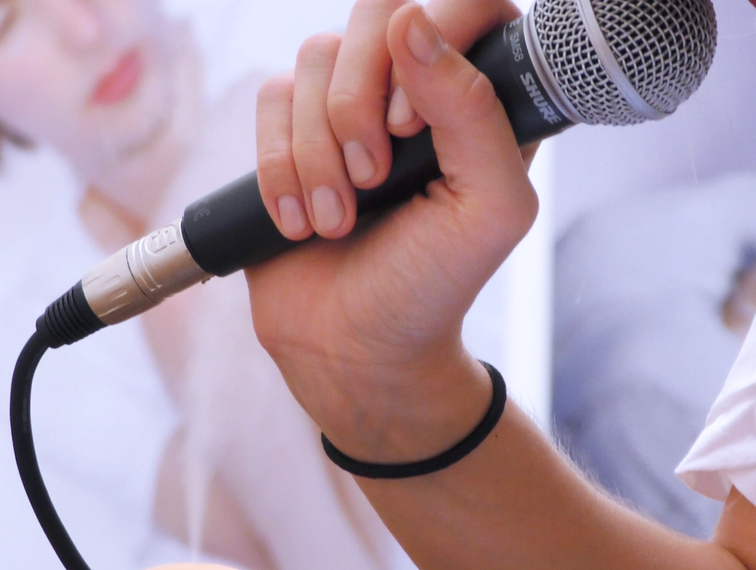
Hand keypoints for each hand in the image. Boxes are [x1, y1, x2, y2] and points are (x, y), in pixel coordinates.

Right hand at [246, 0, 536, 460]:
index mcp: (483, 102)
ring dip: (317, 154)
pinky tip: (301, 221)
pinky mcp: (291, 132)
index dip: (433, 40)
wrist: (355, 349)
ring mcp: (349, 106)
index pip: (471, 6)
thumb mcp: (487, 212)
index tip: (410, 126)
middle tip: (372, 178)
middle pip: (377, 13)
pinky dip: (279, 169)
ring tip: (337, 220)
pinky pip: (268, 101)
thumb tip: (409, 22)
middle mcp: (415, 90)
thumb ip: (475, 114)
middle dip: (357, 102)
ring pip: (312, 59)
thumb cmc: (432, 287)